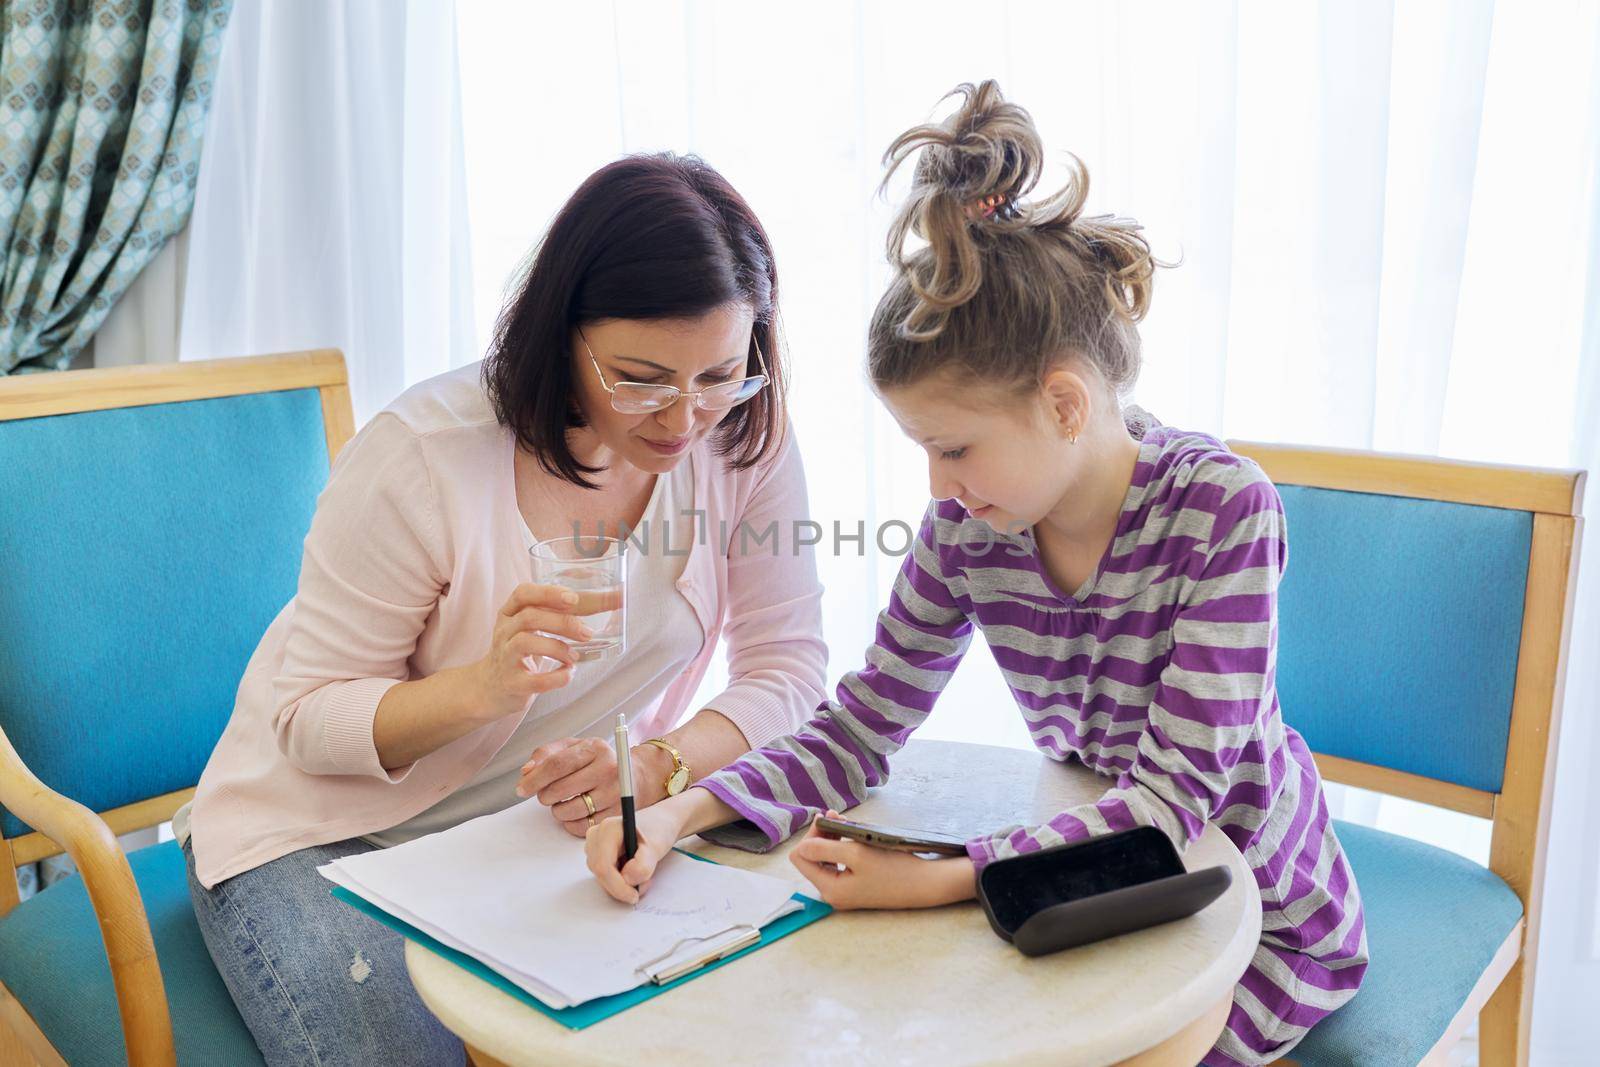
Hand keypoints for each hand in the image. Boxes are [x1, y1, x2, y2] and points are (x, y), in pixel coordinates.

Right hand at [474, 584, 593, 719]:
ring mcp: (505, 658)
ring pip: (526, 642)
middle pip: (529, 617)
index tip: (573, 598)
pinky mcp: (512, 684)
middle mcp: (503, 633)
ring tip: (574, 656)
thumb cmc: (518, 652)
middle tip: (586, 633)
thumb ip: (554, 614)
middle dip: (563, 622)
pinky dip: (557, 677)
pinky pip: (535, 680)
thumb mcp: (528, 628)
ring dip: (558, 647)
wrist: (489, 687)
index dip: (548, 593)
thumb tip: (602, 601)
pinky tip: (568, 674)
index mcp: (509, 614)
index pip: (522, 594)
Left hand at [517, 737, 653, 837]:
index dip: (534, 779)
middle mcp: (608, 769)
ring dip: (556, 810)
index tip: (521, 789)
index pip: (557, 764)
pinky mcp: (617, 813)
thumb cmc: (597, 761)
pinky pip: (581, 826)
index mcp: (595, 748)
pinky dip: (569, 823)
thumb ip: (547, 754)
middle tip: (545, 794)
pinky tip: (573, 813)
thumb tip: (526, 771)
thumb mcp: (575, 747)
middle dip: (544, 795)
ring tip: (562, 802)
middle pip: (561, 789)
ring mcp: (615, 793)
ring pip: (569, 811)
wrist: (636, 775)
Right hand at [585, 802, 686, 903]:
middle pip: (600, 873)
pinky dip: (620, 882)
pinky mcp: (598, 856)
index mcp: (608, 829)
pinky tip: (634, 874)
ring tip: (644, 876)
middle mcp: (596, 836)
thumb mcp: (656, 847)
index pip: (603, 865)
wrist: (660, 824)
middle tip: (644, 884)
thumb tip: (627, 880)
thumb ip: (643, 865)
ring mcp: (595, 846)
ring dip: (622, 884)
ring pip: (602, 877)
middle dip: (622, 886)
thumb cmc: (658, 830)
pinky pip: (605, 877)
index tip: (633, 896)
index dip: (617, 886)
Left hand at [788, 811, 977, 909]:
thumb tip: (802, 845)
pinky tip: (854, 837)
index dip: (811, 835)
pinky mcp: (856, 886)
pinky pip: (839, 864)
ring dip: (832, 838)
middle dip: (821, 835)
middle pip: (811, 858)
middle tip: (837, 816)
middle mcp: (833, 893)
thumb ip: (824, 848)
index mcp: (829, 889)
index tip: (829, 819)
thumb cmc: (893, 869)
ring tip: (846, 825)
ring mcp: (844, 891)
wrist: (925, 884)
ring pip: (825, 859)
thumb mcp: (857, 853)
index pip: (801, 857)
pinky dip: (843, 847)